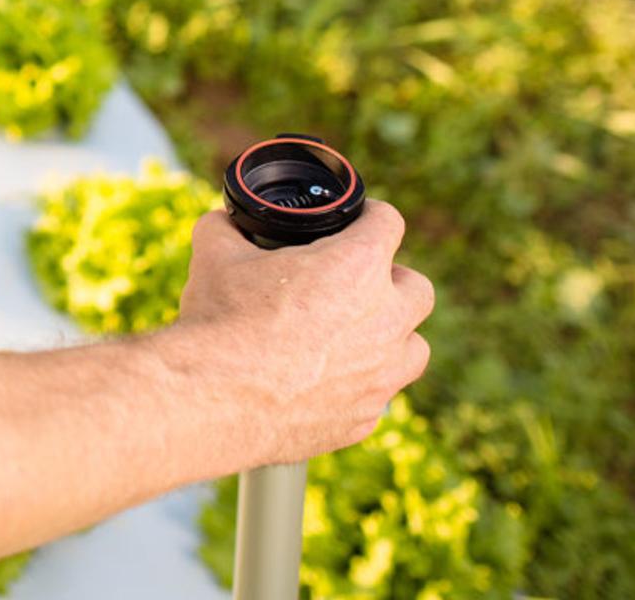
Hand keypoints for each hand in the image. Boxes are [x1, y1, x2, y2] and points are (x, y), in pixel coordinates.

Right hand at [173, 201, 432, 467]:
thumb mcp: (216, 254)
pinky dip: (362, 383)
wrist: (215, 401)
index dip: (373, 215)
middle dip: (393, 280)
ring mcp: (380, 376)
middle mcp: (383, 320)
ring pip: (415, 348)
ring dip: (392, 335)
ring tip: (354, 333)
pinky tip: (326, 379)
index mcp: (357, 267)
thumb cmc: (223, 321)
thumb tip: (222, 220)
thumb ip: (226, 227)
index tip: (360, 221)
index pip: (390, 223)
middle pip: (418, 288)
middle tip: (357, 281)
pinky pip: (380, 395)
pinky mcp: (364, 419)